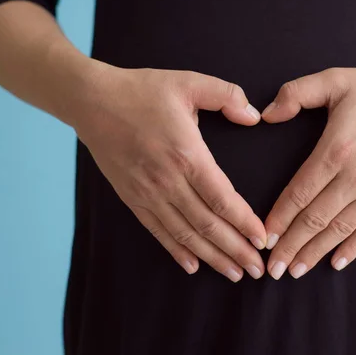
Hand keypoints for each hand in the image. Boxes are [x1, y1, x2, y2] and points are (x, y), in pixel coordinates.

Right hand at [72, 63, 266, 281]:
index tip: (263, 240)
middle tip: (258, 270)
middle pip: (207, 225)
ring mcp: (148, 193)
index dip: (245, 223)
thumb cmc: (143, 91)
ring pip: (185, 234)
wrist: (92, 101)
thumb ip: (227, 95)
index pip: (223, 199)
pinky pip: (157, 231)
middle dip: (236, 250)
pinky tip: (192, 265)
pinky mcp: (132, 198)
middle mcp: (168, 181)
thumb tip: (254, 116)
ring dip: (212, 257)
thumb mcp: (189, 82)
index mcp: (187, 154)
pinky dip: (176, 250)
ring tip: (234, 273)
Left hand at [261, 64, 355, 279]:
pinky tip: (336, 262)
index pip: (300, 192)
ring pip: (341, 229)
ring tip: (297, 271)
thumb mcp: (334, 79)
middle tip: (274, 269)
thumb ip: (296, 93)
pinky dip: (353, 247)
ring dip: (316, 252)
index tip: (264, 238)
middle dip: (292, 246)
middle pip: (316, 218)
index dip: (280, 218)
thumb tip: (266, 114)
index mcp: (337, 148)